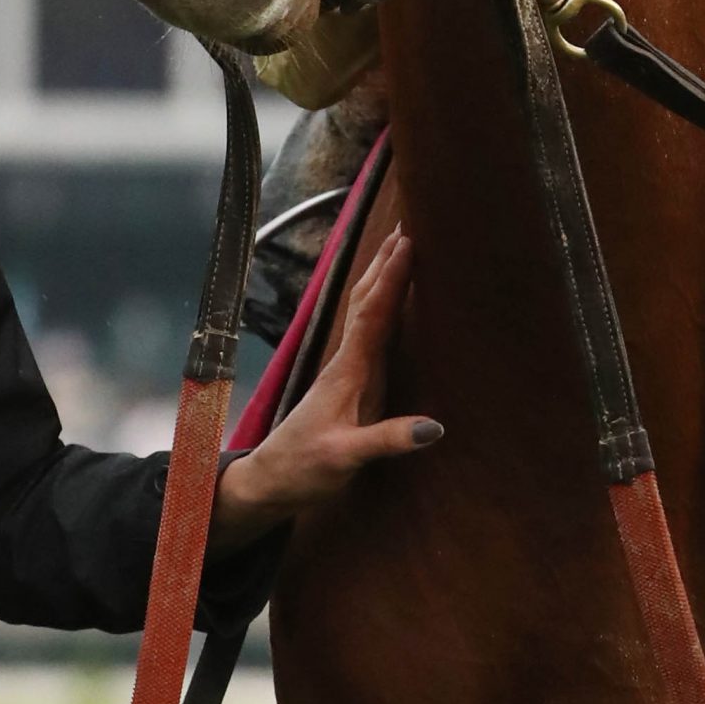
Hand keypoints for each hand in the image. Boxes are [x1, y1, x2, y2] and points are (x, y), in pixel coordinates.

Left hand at [211, 229, 438, 553]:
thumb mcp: (344, 460)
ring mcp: (347, 369)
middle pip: (368, 300)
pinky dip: (382, 302)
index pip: (373, 317)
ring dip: (383, 275)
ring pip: (367, 310)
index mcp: (348, 373)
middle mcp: (347, 362)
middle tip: (410, 223)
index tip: (409, 243)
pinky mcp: (350, 381)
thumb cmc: (303, 469)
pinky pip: (370, 329)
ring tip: (402, 245)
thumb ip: (386, 441)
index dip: (392, 280)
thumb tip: (434, 427)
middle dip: (387, 262)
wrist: (270, 481)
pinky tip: (391, 299)